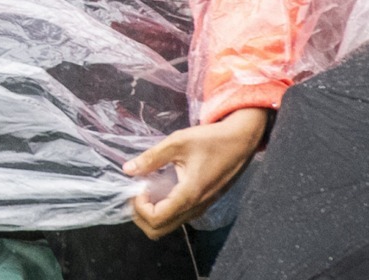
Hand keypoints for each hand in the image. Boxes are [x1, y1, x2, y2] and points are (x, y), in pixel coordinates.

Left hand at [126, 106, 268, 237]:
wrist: (241, 140)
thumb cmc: (211, 139)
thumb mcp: (177, 143)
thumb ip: (151, 158)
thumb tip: (127, 169)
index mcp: (190, 195)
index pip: (157, 219)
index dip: (139, 208)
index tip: (137, 188)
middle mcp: (197, 207)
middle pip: (160, 230)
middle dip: (141, 215)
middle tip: (137, 192)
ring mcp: (202, 207)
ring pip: (170, 225)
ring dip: (152, 213)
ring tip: (146, 189)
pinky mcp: (204, 202)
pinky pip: (179, 216)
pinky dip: (164, 209)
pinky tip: (160, 188)